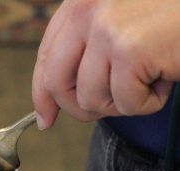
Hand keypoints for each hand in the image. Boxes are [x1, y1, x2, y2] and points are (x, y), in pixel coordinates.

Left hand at [32, 0, 179, 128]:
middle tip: (110, 106)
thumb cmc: (172, 17)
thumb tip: (55, 99)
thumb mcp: (121, 21)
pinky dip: (149, 102)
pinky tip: (166, 77)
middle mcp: (87, 9)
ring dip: (123, 101)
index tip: (45, 119)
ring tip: (150, 77)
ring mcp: (107, 28)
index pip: (45, 57)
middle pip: (57, 84)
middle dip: (80, 107)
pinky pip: (126, 103)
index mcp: (81, 1)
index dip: (43, 94)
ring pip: (91, 99)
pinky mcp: (131, 49)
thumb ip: (88, 47)